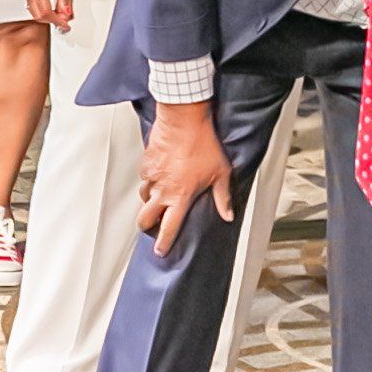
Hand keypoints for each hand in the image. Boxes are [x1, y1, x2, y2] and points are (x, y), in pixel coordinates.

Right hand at [22, 0, 74, 29]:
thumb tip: (67, 15)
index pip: (46, 12)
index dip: (57, 21)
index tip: (66, 25)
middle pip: (38, 15)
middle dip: (51, 20)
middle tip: (64, 21)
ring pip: (34, 13)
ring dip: (47, 17)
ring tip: (60, 15)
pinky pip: (33, 6)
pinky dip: (43, 11)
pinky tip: (52, 10)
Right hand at [138, 104, 233, 254]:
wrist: (184, 120)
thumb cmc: (203, 144)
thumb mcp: (220, 173)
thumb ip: (222, 197)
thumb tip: (228, 215)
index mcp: (180, 197)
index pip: (168, 227)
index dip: (163, 242)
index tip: (160, 251)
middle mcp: (162, 190)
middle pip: (145, 218)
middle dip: (146, 226)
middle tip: (151, 227)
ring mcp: (151, 177)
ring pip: (143, 197)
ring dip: (149, 202)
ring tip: (159, 199)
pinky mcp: (145, 163)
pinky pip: (144, 178)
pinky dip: (150, 181)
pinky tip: (159, 176)